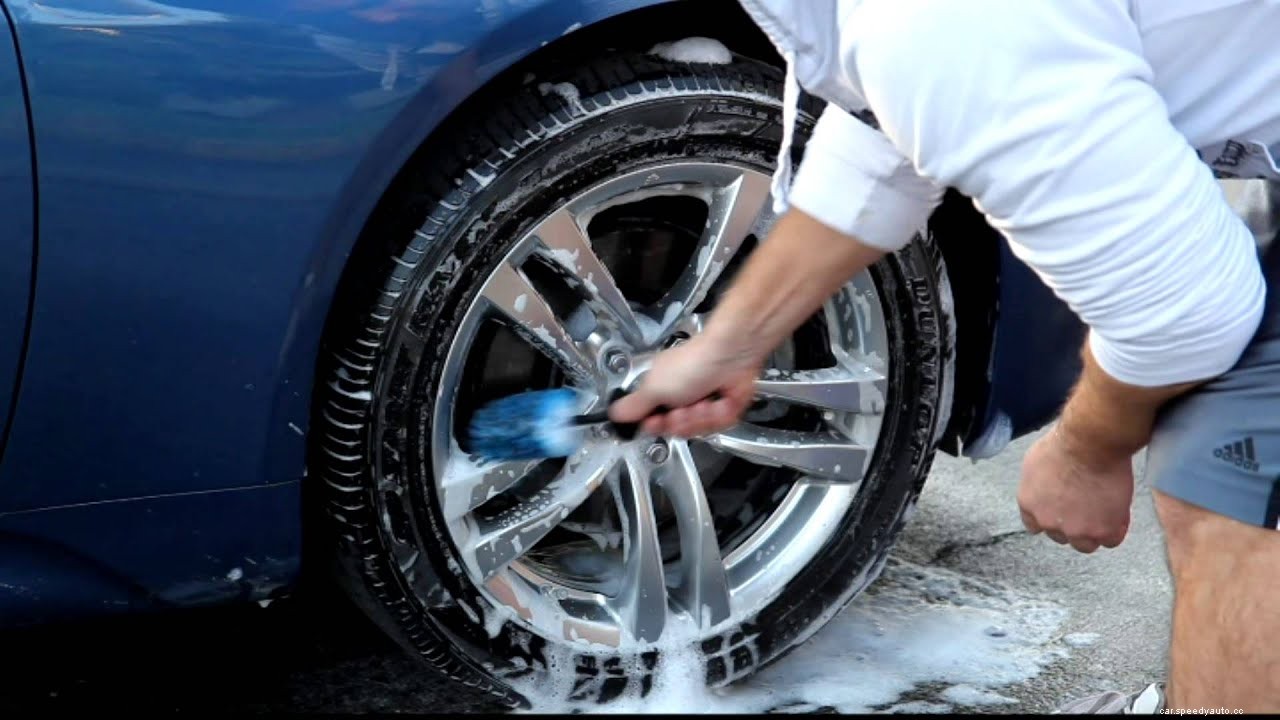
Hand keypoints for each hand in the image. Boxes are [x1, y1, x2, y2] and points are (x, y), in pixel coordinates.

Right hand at [608, 334, 759, 437]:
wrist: (731, 355)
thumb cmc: (693, 364)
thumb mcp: (654, 388)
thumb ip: (634, 406)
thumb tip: (614, 414)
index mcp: (660, 391)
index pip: (652, 422)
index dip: (656, 426)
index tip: (657, 421)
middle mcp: (680, 398)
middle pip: (676, 429)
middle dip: (682, 422)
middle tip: (683, 409)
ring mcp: (703, 404)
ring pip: (698, 430)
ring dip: (702, 418)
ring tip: (703, 402)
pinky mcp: (724, 408)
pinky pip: (718, 426)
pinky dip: (720, 415)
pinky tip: (719, 402)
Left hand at [1016, 423, 1134, 552]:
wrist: (1090, 444)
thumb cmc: (1065, 443)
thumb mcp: (1035, 460)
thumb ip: (1038, 483)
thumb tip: (1046, 488)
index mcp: (1029, 504)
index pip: (1035, 525)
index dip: (1051, 518)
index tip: (1062, 512)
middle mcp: (1048, 522)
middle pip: (1061, 536)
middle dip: (1072, 525)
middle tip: (1087, 508)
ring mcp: (1075, 530)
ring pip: (1085, 544)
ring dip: (1093, 531)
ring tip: (1104, 512)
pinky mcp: (1101, 531)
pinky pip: (1110, 541)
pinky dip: (1116, 529)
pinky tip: (1119, 513)